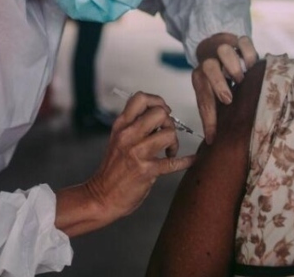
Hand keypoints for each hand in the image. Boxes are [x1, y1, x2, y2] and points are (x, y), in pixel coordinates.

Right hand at [84, 92, 194, 222]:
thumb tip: (159, 116)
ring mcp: (137, 152)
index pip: (140, 98)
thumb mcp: (117, 140)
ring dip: (174, 143)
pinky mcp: (146, 170)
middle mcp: (128, 135)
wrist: (101, 196)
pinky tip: (192, 160)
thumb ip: (134, 126)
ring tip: (169, 152)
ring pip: (169, 133)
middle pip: (159, 112)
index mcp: (121, 126)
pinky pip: (174, 162)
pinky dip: (187, 161)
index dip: (157, 101)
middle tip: (167, 134)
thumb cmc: (113, 169)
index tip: (163, 112)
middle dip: (169, 122)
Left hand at [192, 33, 257, 143]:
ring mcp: (222, 49)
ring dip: (235, 66)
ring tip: (241, 80)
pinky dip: (249, 53)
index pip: (202, 99)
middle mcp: (208, 62)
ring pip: (225, 51)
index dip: (208, 120)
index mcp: (199, 78)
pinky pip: (243, 41)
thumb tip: (211, 140)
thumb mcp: (209, 93)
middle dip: (219, 84)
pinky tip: (253, 65)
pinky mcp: (237, 39)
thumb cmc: (214, 77)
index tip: (214, 137)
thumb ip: (212, 112)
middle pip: (209, 68)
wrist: (214, 44)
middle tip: (229, 98)